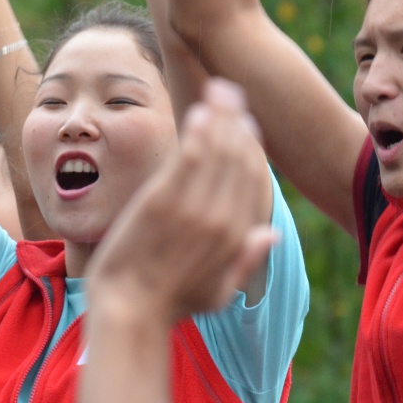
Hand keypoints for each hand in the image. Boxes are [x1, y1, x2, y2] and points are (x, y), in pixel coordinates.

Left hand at [88, 79, 276, 320]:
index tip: (246, 124)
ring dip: (219, 116)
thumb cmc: (171, 305)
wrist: (130, 312)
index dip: (252, 146)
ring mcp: (193, 209)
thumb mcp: (219, 291)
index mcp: (238, 237)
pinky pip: (187, 157)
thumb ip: (246, 260)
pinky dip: (196, 132)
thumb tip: (272, 233)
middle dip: (237, 120)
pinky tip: (198, 112)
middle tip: (233, 93)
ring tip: (217, 90)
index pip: (253, 178)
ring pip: (216, 151)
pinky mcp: (162, 202)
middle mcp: (222, 218)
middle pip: (238, 157)